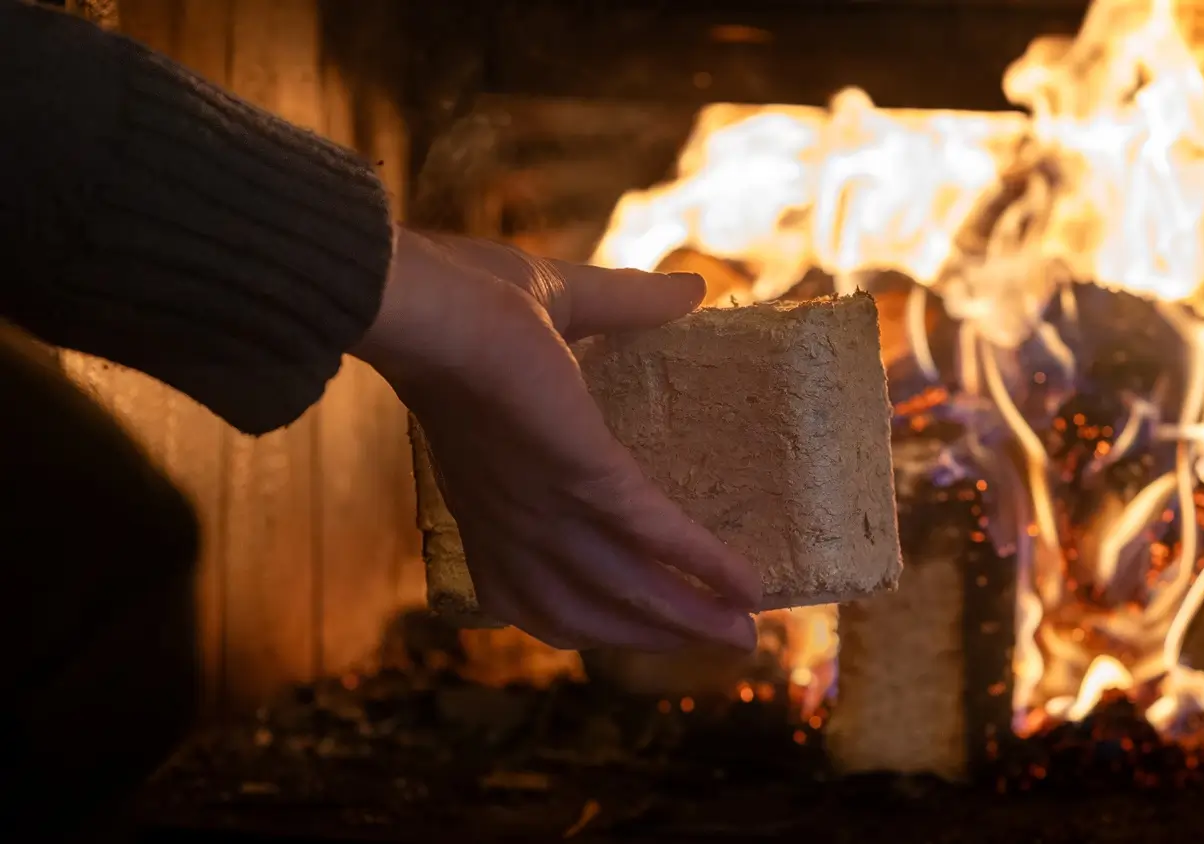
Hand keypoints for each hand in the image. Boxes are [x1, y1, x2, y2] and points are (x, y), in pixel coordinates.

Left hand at [353, 228, 761, 651]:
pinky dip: (700, 563)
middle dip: (655, 634)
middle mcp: (515, 524)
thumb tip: (691, 290)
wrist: (420, 300)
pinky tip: (743, 579)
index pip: (539, 589)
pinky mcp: (580, 480)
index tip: (646, 621)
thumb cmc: (464, 297)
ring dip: (682, 621)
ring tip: (738, 631)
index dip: (592, 615)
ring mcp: (543, 509)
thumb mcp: (558, 307)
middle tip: (721, 642)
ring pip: (621, 592)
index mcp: (493, 498)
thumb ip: (626, 305)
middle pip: (585, 613)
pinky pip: (650, 536)